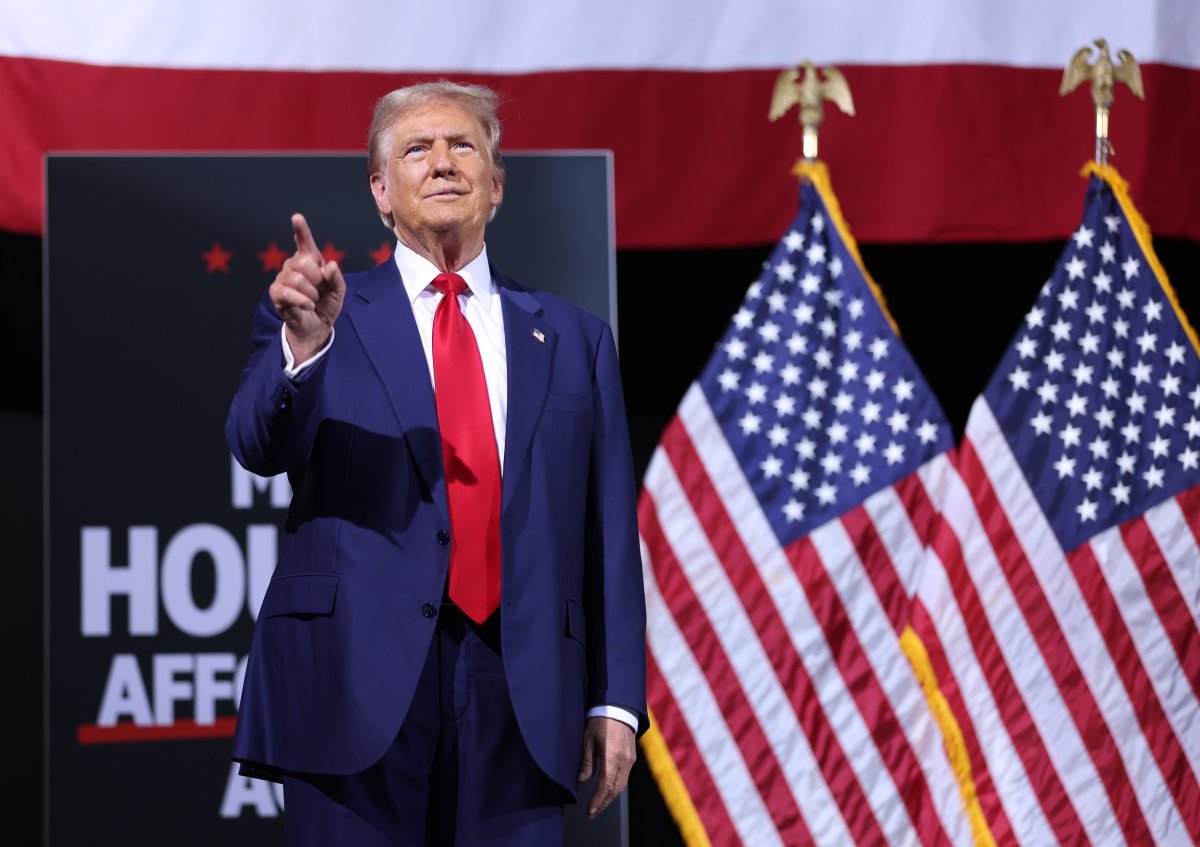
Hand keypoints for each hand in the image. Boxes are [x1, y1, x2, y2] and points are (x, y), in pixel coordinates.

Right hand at [269, 213, 345, 364]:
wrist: (317, 326)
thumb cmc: (326, 304)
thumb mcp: (338, 291)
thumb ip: (337, 278)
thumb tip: (331, 265)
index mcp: (310, 261)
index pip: (304, 242)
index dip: (301, 230)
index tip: (297, 218)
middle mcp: (293, 265)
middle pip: (304, 262)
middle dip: (317, 280)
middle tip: (319, 291)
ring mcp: (283, 278)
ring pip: (297, 279)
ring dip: (311, 294)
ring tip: (312, 301)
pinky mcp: (276, 293)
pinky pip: (288, 292)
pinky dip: (302, 301)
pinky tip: (307, 306)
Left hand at [577, 716, 635, 818]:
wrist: (618, 708)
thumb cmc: (601, 720)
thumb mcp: (588, 740)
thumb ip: (587, 762)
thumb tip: (583, 780)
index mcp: (612, 756)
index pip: (605, 785)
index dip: (597, 801)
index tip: (590, 811)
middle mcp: (624, 760)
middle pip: (615, 789)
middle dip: (604, 803)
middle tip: (593, 813)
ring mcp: (630, 759)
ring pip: (621, 785)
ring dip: (610, 797)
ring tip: (599, 805)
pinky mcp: (632, 757)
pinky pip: (624, 777)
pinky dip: (615, 786)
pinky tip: (608, 789)